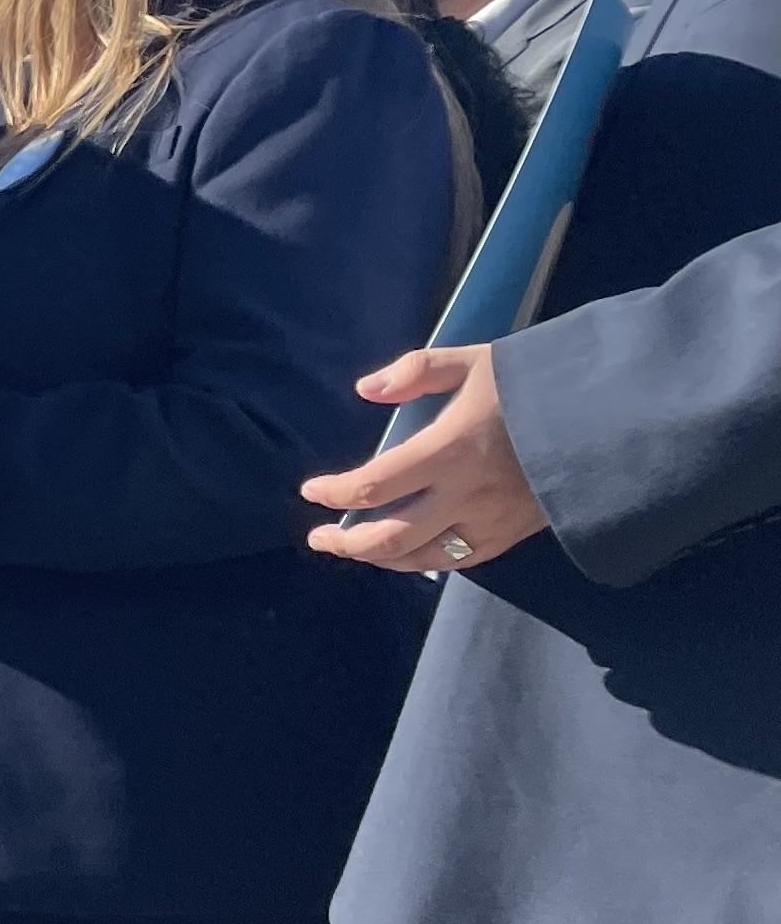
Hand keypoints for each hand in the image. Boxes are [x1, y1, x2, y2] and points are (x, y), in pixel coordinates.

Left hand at [301, 342, 543, 573]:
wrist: (611, 417)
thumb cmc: (536, 383)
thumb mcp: (476, 361)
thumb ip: (416, 371)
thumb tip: (366, 389)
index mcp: (450, 449)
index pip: (372, 485)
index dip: (333, 493)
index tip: (311, 490)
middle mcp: (465, 495)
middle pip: (388, 538)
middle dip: (345, 543)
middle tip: (319, 538)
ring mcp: (490, 522)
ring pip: (421, 559)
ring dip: (379, 559)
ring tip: (354, 548)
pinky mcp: (512, 536)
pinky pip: (458, 561)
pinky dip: (423, 561)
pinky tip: (406, 551)